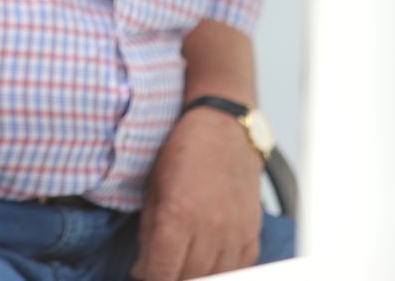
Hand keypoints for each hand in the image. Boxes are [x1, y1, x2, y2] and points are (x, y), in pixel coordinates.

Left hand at [131, 106, 264, 280]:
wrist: (223, 128)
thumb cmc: (183, 151)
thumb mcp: (154, 186)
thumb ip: (149, 230)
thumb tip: (143, 267)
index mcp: (179, 215)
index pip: (163, 270)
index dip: (151, 278)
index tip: (146, 275)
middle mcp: (209, 228)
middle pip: (189, 278)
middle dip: (171, 277)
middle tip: (162, 267)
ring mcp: (234, 231)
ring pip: (216, 276)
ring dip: (197, 276)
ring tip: (183, 266)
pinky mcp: (252, 231)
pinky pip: (241, 266)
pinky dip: (225, 270)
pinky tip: (209, 262)